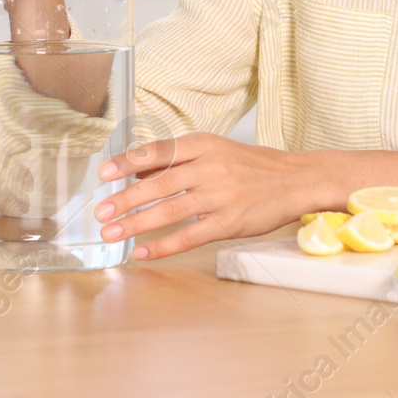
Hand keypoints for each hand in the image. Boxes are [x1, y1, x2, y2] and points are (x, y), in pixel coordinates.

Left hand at [94, 133, 317, 259]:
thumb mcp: (217, 150)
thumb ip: (178, 159)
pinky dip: (163, 246)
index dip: (128, 161)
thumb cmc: (254, 166)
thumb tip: (136, 170)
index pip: (158, 151)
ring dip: (136, 223)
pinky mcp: (229, 222)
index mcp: (204, 144)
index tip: (104, 173)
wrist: (297, 179)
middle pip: (159, 183)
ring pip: (170, 210)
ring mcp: (220, 196)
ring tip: (112, 232)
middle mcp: (210, 167)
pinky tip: (143, 252)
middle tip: (100, 211)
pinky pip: (189, 236)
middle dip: (125, 198)